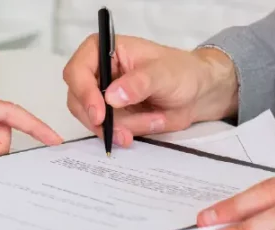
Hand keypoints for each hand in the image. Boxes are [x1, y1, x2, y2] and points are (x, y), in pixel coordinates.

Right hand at [62, 35, 238, 146]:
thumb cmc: (181, 72)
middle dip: (99, 118)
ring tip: (143, 127)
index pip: (77, 70)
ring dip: (114, 128)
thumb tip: (112, 96)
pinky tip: (136, 133)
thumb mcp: (164, 74)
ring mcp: (101, 95)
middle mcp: (97, 72)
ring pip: (90, 118)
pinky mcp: (110, 114)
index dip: (83, 92)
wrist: (197, 93)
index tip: (99, 113)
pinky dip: (119, 135)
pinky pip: (104, 129)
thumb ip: (139, 83)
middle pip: (77, 98)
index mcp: (104, 49)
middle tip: (120, 132)